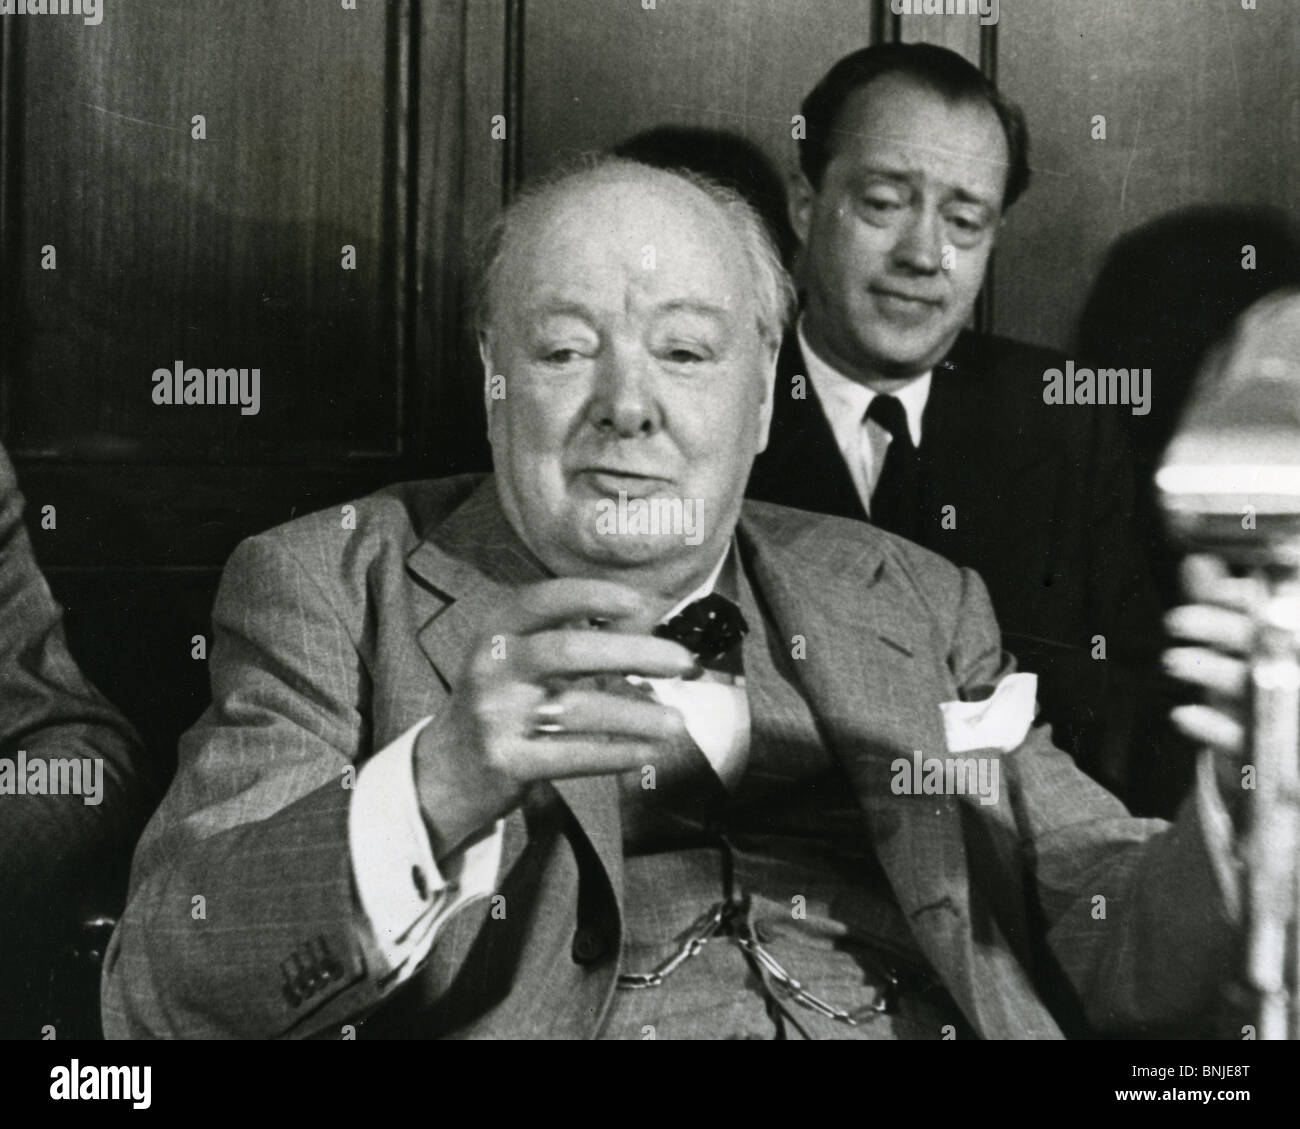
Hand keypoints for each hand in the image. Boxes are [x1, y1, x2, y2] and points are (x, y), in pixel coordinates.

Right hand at [413, 579, 696, 858]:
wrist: (443, 771)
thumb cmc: (501, 704)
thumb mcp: (520, 660)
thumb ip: (570, 638)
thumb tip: (645, 622)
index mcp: (497, 631)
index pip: (544, 600)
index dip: (593, 596)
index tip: (641, 603)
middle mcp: (492, 667)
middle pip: (567, 651)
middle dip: (633, 653)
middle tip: (682, 662)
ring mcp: (495, 716)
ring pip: (576, 709)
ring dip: (635, 715)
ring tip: (676, 722)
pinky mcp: (505, 762)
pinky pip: (571, 756)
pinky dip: (615, 754)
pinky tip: (646, 752)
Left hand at [1163, 555, 1263, 810]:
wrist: (1272, 759)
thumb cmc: (1252, 687)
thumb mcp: (1235, 644)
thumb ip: (1218, 604)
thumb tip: (1196, 561)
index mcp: (1287, 639)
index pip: (1276, 608)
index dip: (1241, 597)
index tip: (1210, 591)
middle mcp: (1291, 671)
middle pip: (1266, 644)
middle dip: (1221, 629)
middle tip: (1176, 621)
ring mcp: (1285, 716)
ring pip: (1254, 688)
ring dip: (1210, 671)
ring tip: (1172, 660)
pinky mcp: (1269, 756)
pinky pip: (1242, 741)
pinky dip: (1210, 726)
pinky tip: (1182, 714)